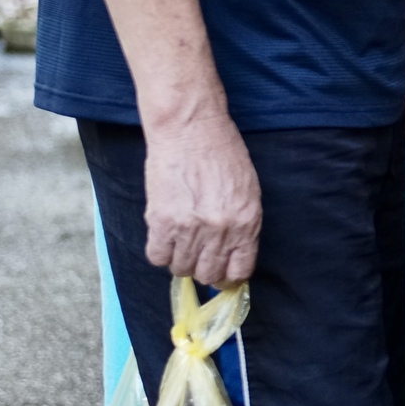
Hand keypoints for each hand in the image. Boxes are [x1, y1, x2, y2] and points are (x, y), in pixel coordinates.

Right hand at [142, 114, 261, 286]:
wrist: (191, 129)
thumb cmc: (222, 153)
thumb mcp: (246, 189)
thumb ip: (241, 224)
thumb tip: (231, 255)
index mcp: (247, 220)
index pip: (240, 269)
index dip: (229, 276)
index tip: (222, 275)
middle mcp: (221, 228)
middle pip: (209, 273)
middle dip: (204, 269)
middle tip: (198, 255)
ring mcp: (191, 227)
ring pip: (182, 268)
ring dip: (180, 259)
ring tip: (181, 239)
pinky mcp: (163, 222)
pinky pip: (157, 256)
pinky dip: (160, 251)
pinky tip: (165, 236)